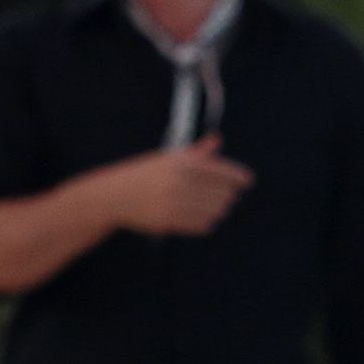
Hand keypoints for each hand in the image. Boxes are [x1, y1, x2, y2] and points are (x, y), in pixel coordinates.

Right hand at [89, 139, 252, 239]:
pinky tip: (207, 218)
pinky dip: (208, 222)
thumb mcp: (169, 157)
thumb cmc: (144, 173)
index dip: (238, 176)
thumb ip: (196, 152)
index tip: (248, 181)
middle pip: (220, 192)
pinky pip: (200, 225)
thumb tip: (217, 139)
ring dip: (219, 209)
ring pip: (213, 210)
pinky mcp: (168, 221)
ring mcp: (173, 202)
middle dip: (228, 194)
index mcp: (181, 162)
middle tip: (230, 196)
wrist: (115, 195)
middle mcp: (179, 181)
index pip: (220, 170)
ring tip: (219, 207)